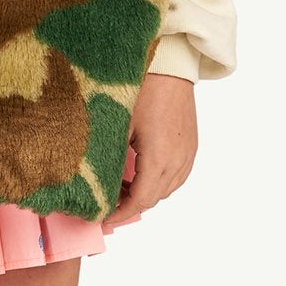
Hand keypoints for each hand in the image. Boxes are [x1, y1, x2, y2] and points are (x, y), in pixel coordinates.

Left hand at [99, 74, 197, 231]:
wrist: (171, 67)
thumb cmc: (143, 89)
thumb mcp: (118, 125)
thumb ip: (109, 158)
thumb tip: (94, 182)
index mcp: (159, 158)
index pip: (140, 200)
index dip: (120, 213)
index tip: (103, 218)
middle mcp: (178, 161)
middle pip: (154, 198)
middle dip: (130, 205)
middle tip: (106, 202)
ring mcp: (188, 154)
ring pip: (167, 189)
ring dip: (145, 194)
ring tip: (120, 188)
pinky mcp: (191, 146)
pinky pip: (177, 176)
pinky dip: (159, 182)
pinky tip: (141, 174)